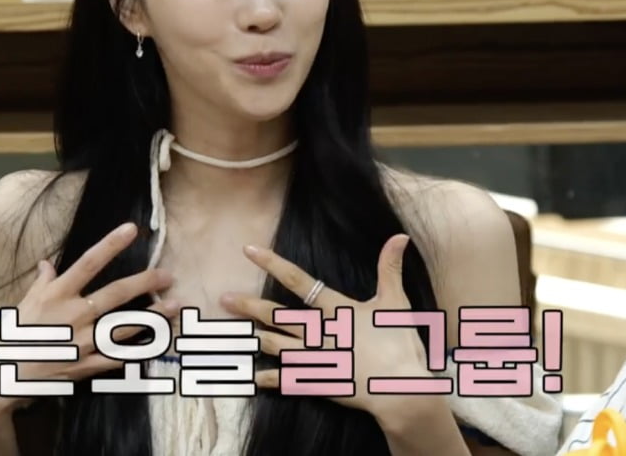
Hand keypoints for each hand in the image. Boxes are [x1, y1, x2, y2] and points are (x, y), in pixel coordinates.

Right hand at [0, 222, 179, 414]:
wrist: (2, 372)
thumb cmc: (15, 333)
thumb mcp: (27, 301)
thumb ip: (43, 281)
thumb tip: (48, 263)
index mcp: (58, 294)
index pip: (89, 262)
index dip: (111, 244)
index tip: (132, 229)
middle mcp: (73, 315)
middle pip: (115, 294)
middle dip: (144, 282)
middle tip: (168, 274)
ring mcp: (81, 342)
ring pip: (124, 326)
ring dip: (153, 316)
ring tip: (175, 305)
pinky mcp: (85, 366)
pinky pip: (117, 358)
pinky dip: (137, 351)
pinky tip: (158, 343)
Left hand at [220, 235, 438, 418]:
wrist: (401, 389)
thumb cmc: (400, 344)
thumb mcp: (396, 302)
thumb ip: (391, 268)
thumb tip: (400, 236)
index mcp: (336, 309)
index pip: (299, 281)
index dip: (273, 263)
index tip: (249, 251)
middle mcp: (319, 331)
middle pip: (277, 315)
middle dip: (249, 306)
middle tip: (224, 298)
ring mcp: (315, 358)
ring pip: (276, 344)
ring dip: (253, 336)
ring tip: (231, 332)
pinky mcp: (317, 381)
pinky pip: (287, 379)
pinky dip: (269, 379)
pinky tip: (252, 377)